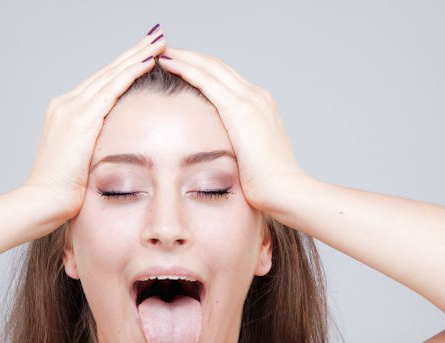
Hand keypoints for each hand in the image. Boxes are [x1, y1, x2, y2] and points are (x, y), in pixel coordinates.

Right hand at [22, 27, 166, 219]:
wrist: (42, 202)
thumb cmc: (62, 192)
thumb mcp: (80, 161)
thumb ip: (94, 147)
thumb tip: (114, 148)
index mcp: (65, 112)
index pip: (100, 83)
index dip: (123, 67)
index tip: (145, 54)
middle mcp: (66, 104)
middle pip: (107, 71)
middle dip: (134, 52)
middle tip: (157, 36)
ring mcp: (71, 109)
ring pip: (111, 74)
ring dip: (137, 55)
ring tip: (159, 41)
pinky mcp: (80, 120)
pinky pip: (111, 89)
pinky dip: (130, 73)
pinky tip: (148, 62)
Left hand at [157, 47, 304, 213]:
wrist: (284, 190)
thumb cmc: (267, 184)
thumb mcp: (251, 156)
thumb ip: (237, 144)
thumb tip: (220, 151)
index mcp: (260, 105)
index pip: (226, 76)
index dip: (201, 67)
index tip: (180, 64)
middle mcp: (256, 95)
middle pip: (216, 65)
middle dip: (190, 56)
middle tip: (165, 50)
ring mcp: (249, 99)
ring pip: (209, 66)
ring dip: (184, 56)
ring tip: (161, 51)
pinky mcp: (239, 109)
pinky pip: (206, 80)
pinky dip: (185, 68)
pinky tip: (167, 64)